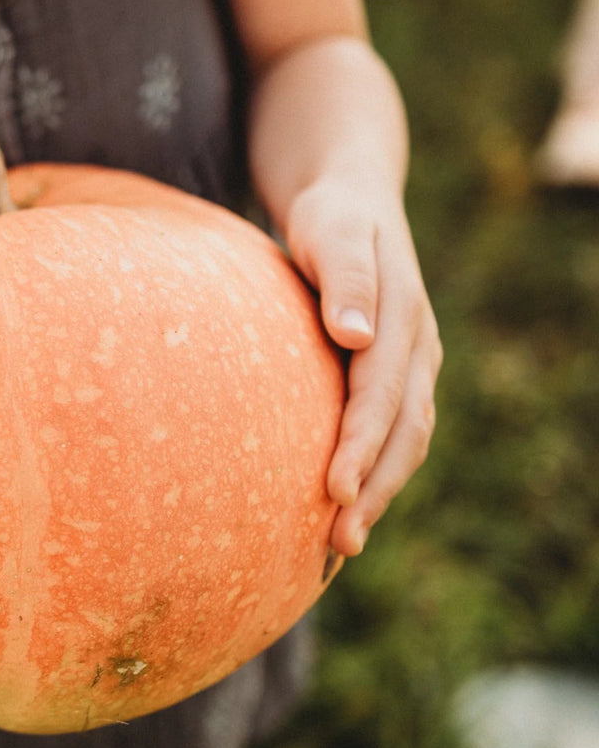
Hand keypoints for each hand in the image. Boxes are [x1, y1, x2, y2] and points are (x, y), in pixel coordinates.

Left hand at [283, 179, 441, 555]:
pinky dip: (376, 473)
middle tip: (338, 543)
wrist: (351, 203)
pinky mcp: (395, 376)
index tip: (335, 490)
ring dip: (379, 493)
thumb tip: (354, 334)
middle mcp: (415, 348)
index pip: (382, 393)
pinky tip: (346, 508)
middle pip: (404, 431)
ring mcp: (411, 365)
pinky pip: (394, 433)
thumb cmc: (331, 216)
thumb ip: (346, 276)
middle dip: (375, 489)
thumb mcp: (332, 229)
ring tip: (340, 545)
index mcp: (403, 317)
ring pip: (406, 441)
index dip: (361, 444)